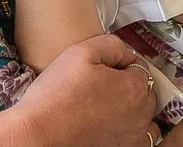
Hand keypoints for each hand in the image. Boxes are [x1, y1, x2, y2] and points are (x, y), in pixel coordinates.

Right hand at [0, 33, 157, 146]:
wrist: (37, 136)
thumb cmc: (55, 97)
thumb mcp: (81, 52)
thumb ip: (111, 45)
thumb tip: (125, 53)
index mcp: (134, 88)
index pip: (139, 67)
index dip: (120, 64)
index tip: (101, 69)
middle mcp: (140, 115)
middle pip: (145, 92)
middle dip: (129, 85)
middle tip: (101, 87)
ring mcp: (133, 137)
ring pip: (144, 116)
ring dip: (134, 109)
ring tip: (107, 108)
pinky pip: (140, 139)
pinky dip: (132, 131)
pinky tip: (112, 126)